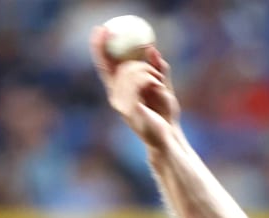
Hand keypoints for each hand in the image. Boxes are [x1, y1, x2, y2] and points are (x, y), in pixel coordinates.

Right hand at [89, 25, 180, 148]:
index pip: (105, 66)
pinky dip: (151, 79)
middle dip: (141, 64)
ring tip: (160, 83)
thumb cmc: (165, 115)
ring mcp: (120, 103)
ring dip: (149, 72)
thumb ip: (158, 69)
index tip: (101, 29)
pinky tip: (158, 86)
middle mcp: (115, 96)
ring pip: (130, 72)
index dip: (99, 47)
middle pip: (122, 67)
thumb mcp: (163, 87)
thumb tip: (152, 49)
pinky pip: (137, 83)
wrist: (169, 137)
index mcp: (119, 90)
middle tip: (156, 71)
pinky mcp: (128, 109)